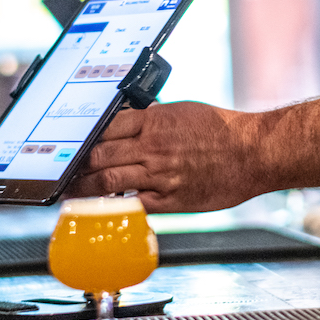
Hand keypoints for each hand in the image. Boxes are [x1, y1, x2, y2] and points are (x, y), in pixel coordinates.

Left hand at [66, 101, 265, 211]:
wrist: (254, 152)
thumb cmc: (223, 130)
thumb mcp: (184, 111)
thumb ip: (155, 117)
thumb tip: (133, 120)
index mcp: (155, 120)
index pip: (106, 127)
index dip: (85, 138)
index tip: (74, 146)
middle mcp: (153, 146)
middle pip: (100, 154)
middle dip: (77, 164)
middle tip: (65, 172)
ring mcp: (160, 173)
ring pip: (109, 181)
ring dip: (86, 188)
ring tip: (73, 192)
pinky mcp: (171, 198)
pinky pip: (133, 203)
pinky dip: (114, 205)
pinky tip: (103, 208)